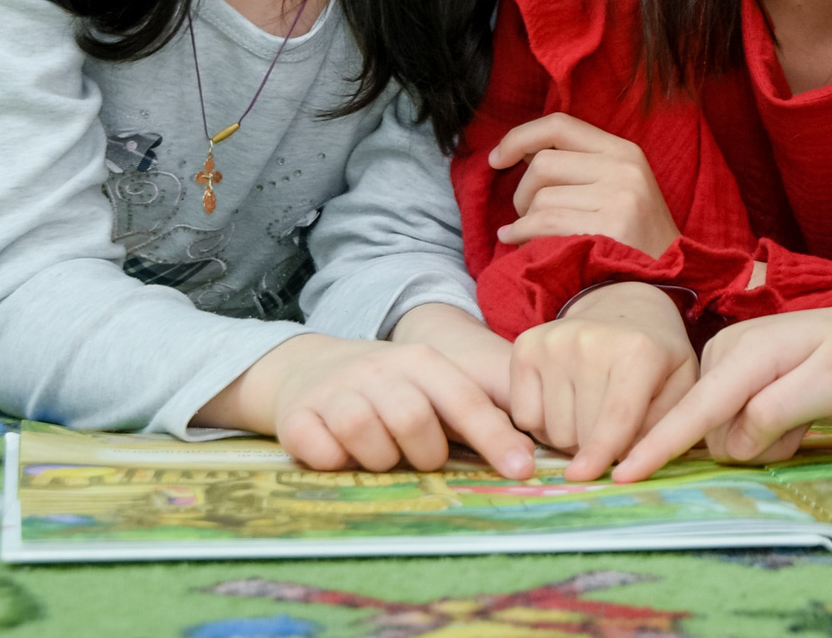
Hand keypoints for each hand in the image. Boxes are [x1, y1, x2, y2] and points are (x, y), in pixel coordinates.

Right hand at [198, 330, 535, 478]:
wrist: (310, 367)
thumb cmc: (389, 386)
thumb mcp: (434, 381)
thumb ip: (483, 406)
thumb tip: (535, 448)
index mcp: (421, 361)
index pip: (465, 400)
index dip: (495, 438)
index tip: (521, 471)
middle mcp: (379, 369)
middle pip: (413, 420)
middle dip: (425, 454)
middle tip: (420, 457)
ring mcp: (335, 390)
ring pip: (365, 435)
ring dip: (379, 460)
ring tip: (381, 454)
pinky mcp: (297, 415)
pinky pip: (321, 451)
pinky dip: (333, 462)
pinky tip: (338, 454)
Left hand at [490, 114, 680, 257]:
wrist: (669, 281)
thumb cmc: (633, 237)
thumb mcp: (618, 186)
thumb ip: (578, 165)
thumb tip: (520, 151)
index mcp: (624, 151)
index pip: (560, 125)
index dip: (519, 137)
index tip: (496, 158)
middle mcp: (624, 169)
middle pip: (543, 163)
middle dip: (522, 191)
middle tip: (526, 213)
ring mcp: (619, 199)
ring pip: (541, 197)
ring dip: (524, 219)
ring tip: (533, 234)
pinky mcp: (609, 230)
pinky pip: (543, 224)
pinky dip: (521, 235)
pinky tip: (517, 242)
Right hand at [509, 282, 697, 480]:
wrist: (624, 307)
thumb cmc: (657, 357)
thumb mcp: (679, 386)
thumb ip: (664, 427)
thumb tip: (629, 465)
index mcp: (638, 350)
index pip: (615, 416)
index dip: (601, 452)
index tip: (585, 477)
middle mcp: (589, 341)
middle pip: (580, 432)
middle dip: (595, 448)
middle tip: (611, 431)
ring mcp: (552, 342)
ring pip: (552, 430)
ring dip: (570, 438)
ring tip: (589, 413)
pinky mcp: (525, 348)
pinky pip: (525, 417)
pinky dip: (543, 425)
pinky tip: (564, 404)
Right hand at [613, 294, 831, 483]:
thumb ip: (779, 410)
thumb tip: (732, 439)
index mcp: (748, 350)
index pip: (698, 406)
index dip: (661, 442)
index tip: (622, 472)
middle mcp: (724, 353)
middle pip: (714, 431)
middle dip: (757, 443)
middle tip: (804, 420)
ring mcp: (724, 366)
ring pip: (723, 435)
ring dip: (764, 438)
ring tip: (801, 411)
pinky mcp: (728, 380)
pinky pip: (731, 428)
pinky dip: (763, 431)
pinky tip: (789, 410)